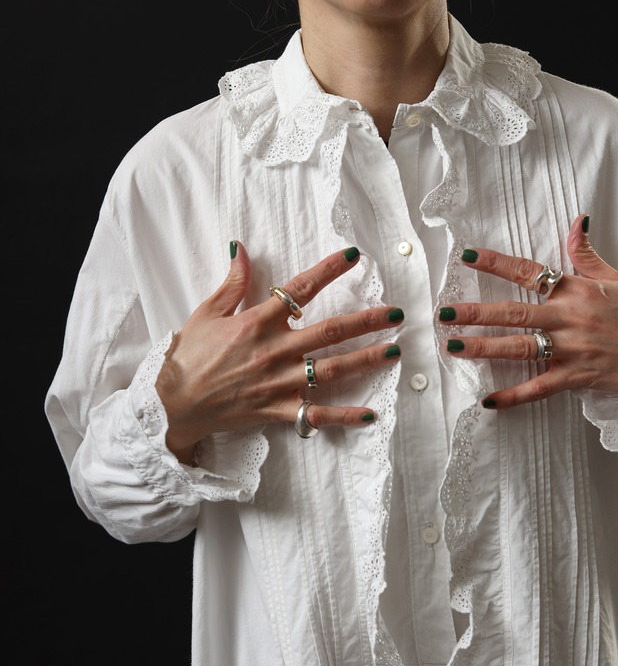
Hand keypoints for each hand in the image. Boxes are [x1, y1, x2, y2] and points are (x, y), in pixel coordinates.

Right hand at [155, 242, 402, 460]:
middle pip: (329, 331)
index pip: (300, 289)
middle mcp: (273, 350)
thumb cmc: (188, 356)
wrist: (172, 403)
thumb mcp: (206, 313)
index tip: (354, 256)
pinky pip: (315, 414)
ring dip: (366, 359)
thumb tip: (242, 249)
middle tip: (396, 312)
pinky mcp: (276, 410)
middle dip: (366, 320)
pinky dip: (343, 417)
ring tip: (395, 351)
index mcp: (256, 322)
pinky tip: (370, 415)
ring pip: (331, 369)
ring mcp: (278, 382)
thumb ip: (232, 283)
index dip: (329, 270)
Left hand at [439, 214, 617, 408]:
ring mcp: (573, 349)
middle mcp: (570, 318)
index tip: (466, 257)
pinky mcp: (578, 377)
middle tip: (444, 313)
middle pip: (514, 312)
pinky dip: (514, 396)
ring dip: (485, 348)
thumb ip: (586, 254)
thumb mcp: (615, 278)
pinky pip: (540, 388)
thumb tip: (576, 220)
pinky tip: (489, 400)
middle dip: (476, 312)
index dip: (496, 263)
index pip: (528, 272)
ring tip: (454, 347)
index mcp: (576, 290)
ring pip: (521, 348)